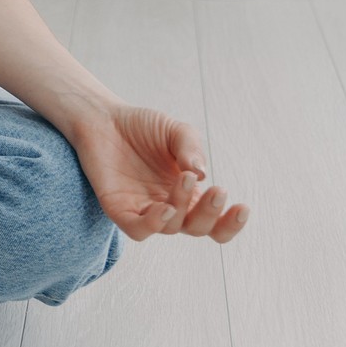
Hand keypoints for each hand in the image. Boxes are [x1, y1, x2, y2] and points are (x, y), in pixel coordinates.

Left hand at [68, 103, 248, 242]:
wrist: (102, 117)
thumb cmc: (141, 127)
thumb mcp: (175, 131)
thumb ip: (190, 148)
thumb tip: (202, 172)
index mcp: (188, 194)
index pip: (214, 223)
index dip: (230, 223)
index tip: (243, 207)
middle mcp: (168, 206)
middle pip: (197, 228)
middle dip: (210, 213)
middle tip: (217, 189)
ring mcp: (144, 209)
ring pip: (171, 227)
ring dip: (182, 208)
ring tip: (184, 180)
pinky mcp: (119, 208)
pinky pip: (138, 229)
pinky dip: (153, 224)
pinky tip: (163, 208)